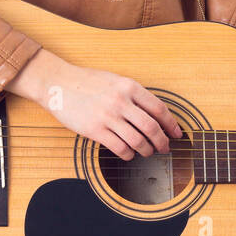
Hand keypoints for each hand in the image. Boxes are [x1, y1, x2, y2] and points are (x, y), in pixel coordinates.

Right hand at [8, 48, 181, 160]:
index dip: (172, 124)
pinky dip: (128, 155)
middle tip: (165, 148)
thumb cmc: (87, 82)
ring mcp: (108, 116)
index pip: (159, 109)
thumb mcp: (116, 81)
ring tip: (146, 152)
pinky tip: (128, 154)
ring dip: (146, 150)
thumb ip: (134, 95)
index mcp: (129, 86)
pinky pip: (120, 148)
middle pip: (152, 128)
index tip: (177, 133)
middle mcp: (121, 101)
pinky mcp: (95, 130)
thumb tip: (155, 114)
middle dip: (162, 142)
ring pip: (138, 141)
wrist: (58, 83)